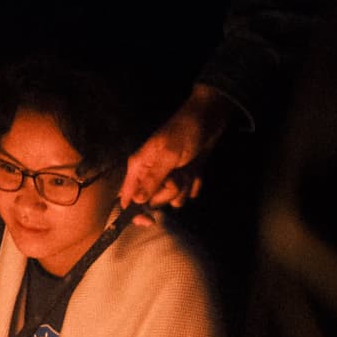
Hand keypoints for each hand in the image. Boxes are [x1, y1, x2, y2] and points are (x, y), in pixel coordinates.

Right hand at [118, 83, 231, 220]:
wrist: (210, 116)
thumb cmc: (186, 132)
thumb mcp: (168, 155)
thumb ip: (152, 179)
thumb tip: (135, 202)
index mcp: (138, 167)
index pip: (126, 198)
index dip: (134, 213)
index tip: (149, 220)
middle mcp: (149, 174)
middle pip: (153, 201)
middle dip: (168, 192)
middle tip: (177, 174)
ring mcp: (167, 175)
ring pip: (172, 198)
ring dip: (184, 187)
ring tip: (189, 169)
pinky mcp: (183, 175)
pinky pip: (187, 192)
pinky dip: (194, 184)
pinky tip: (197, 171)